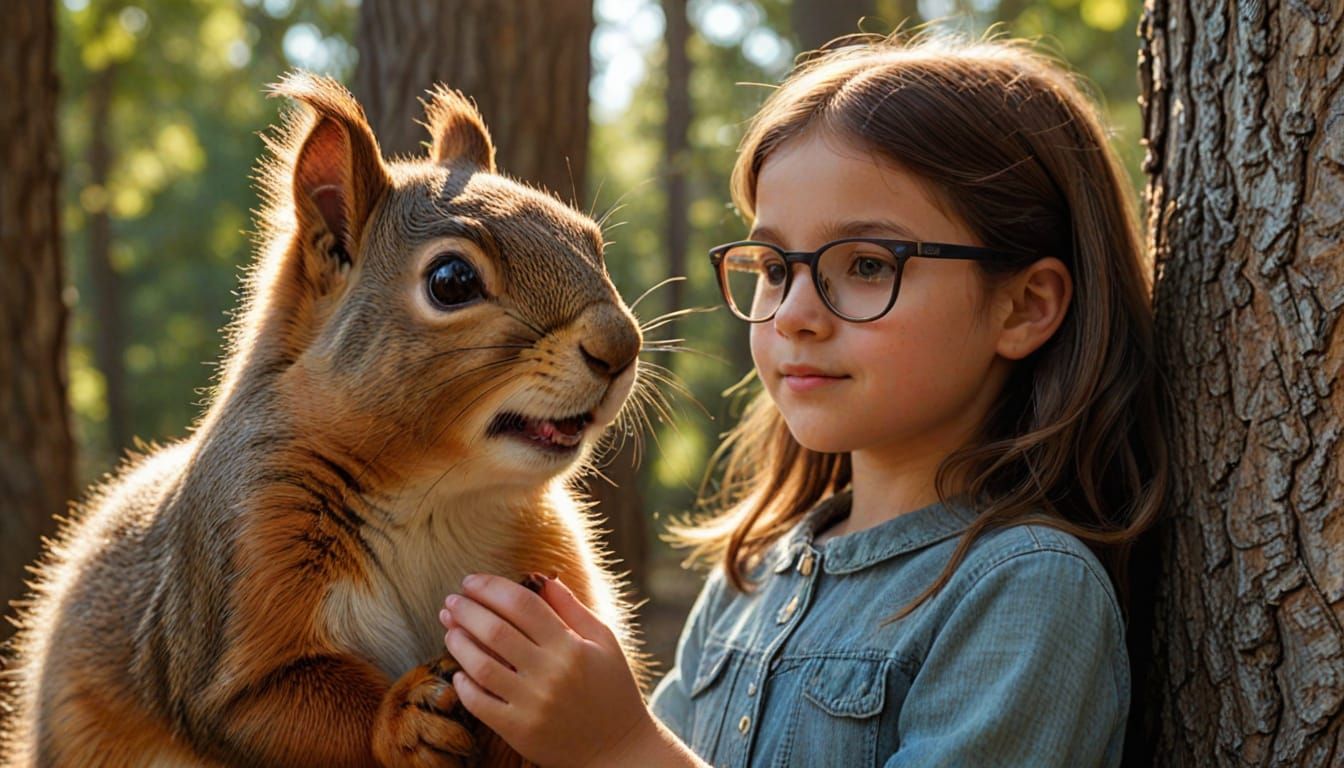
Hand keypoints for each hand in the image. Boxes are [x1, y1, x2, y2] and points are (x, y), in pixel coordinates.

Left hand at [439, 574, 654, 767]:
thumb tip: (542, 578)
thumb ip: (572, 608)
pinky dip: (463, 685)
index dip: (491, 588)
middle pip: (495, 631)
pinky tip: (459, 671)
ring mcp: (532, 703)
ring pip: (481, 665)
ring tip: (449, 629)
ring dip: (458, 643)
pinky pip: (479, 703)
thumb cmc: (612, 688)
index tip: (472, 580)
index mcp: (570, 646)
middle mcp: (550, 672)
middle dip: (467, 610)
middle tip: (451, 599)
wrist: (618, 747)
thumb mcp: (604, 641)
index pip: (522, 604)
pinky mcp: (519, 730)